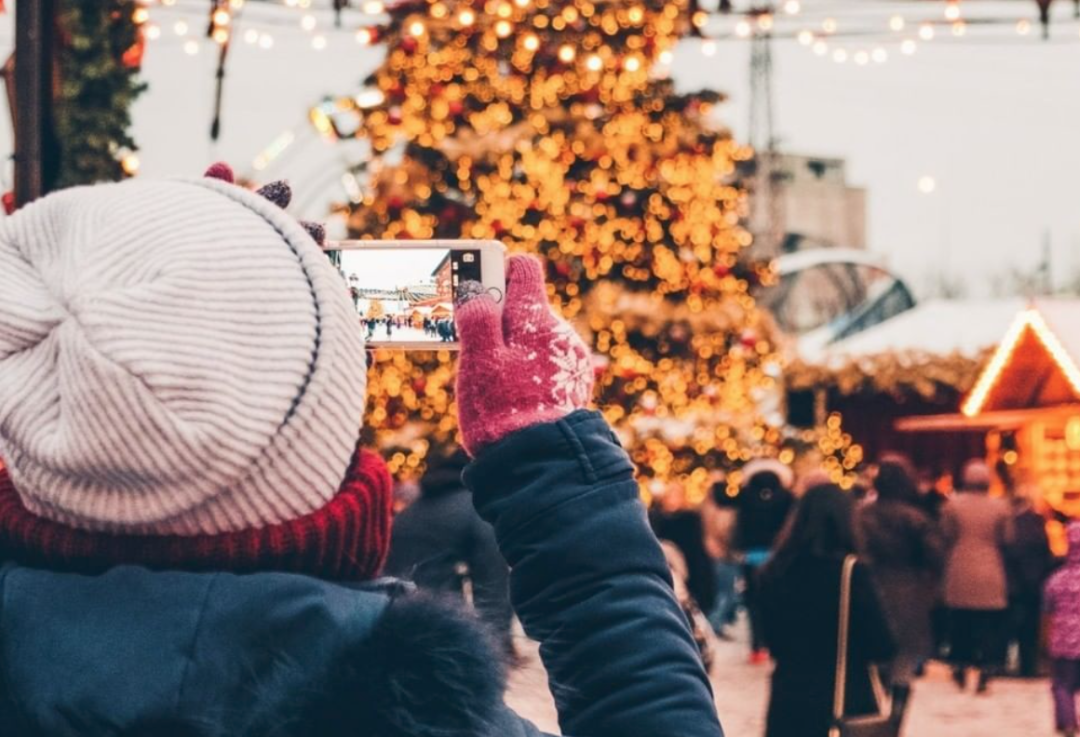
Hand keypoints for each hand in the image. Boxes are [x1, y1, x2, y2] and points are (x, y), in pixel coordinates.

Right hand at [454, 255, 593, 455]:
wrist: (540, 461)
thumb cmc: (503, 408)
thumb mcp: (478, 357)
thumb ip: (477, 316)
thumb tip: (476, 290)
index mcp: (537, 317)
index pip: (523, 269)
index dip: (497, 271)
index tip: (475, 287)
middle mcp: (561, 333)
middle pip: (525, 308)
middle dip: (498, 318)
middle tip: (469, 340)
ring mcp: (570, 361)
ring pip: (533, 339)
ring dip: (510, 348)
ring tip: (487, 377)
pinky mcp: (572, 386)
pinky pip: (543, 364)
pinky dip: (525, 369)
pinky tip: (508, 394)